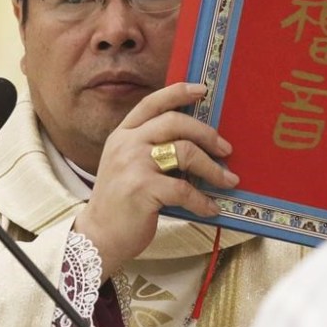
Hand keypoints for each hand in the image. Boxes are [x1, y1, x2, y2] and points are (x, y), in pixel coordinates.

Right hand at [73, 83, 237, 278]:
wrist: (98, 237)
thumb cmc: (121, 202)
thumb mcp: (128, 166)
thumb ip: (151, 148)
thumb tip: (196, 142)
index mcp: (123, 134)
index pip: (152, 103)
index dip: (178, 92)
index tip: (203, 89)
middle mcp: (126, 144)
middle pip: (175, 122)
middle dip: (207, 133)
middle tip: (226, 149)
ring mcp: (132, 165)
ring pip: (185, 152)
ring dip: (212, 168)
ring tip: (228, 180)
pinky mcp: (142, 190)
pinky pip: (184, 189)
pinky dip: (202, 200)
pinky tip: (211, 208)